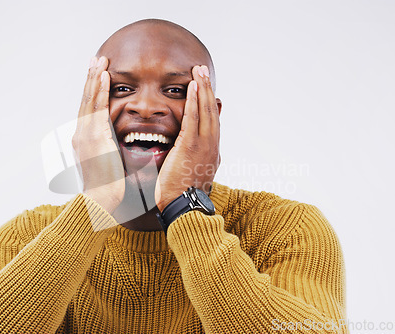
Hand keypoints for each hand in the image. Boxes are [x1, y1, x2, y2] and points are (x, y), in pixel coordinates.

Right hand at [72, 56, 124, 212]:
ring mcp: (85, 133)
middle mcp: (81, 134)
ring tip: (99, 60)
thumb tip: (118, 146)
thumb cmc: (106, 187)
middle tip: (95, 60)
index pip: (88, 110)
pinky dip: (100, 90)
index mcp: (84, 140)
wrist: (100, 199)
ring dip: (95, 78)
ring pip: (89, 99)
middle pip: (85, 100)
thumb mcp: (107, 164)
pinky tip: (105, 76)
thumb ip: (110, 151)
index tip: (96, 77)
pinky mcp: (94, 135)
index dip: (91, 92)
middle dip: (90, 79)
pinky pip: (98, 107)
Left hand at [155, 65, 220, 210]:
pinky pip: (194, 119)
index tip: (205, 90)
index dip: (209, 104)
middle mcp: (212, 146)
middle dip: (207, 90)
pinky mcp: (191, 146)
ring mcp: (204, 145)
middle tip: (203, 71)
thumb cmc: (181, 196)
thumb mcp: (191, 175)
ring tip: (199, 71)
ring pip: (206, 111)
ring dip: (203, 89)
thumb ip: (189, 161)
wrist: (184, 208)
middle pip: (212, 111)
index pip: (212, 123)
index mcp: (211, 153)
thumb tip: (184, 155)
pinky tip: (192, 87)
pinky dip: (194, 101)